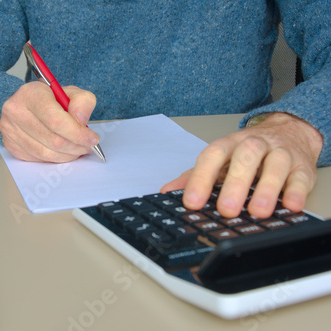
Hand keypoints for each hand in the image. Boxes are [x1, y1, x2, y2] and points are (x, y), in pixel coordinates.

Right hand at [0, 82, 99, 161]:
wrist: (27, 104)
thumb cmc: (49, 99)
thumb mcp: (70, 92)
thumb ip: (82, 102)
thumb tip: (81, 121)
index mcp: (30, 94)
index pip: (56, 121)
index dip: (77, 133)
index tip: (92, 139)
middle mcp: (15, 111)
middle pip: (53, 140)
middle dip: (76, 147)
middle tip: (88, 146)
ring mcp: (10, 130)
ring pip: (47, 153)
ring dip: (68, 155)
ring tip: (78, 149)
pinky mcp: (11, 145)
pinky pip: (39, 159)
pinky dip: (55, 158)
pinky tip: (62, 150)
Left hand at [160, 112, 322, 218]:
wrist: (288, 132)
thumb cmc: (248, 153)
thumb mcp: (219, 162)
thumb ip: (195, 177)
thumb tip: (167, 192)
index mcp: (229, 145)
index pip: (212, 157)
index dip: (201, 179)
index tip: (192, 202)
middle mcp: (254, 145)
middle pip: (244, 158)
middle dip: (234, 184)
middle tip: (226, 210)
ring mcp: (280, 153)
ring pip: (275, 165)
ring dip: (267, 189)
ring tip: (257, 211)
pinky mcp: (302, 166)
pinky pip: (301, 177)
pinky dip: (297, 191)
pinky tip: (291, 206)